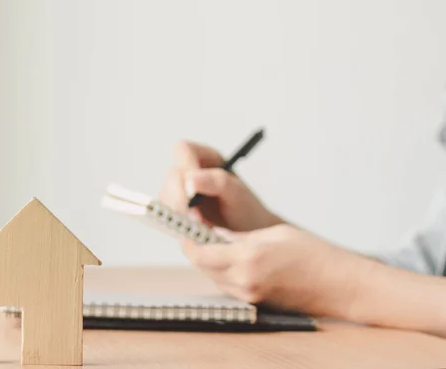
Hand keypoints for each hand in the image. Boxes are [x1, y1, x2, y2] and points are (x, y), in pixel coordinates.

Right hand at [159, 140, 282, 231]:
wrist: (249, 234)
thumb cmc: (247, 210)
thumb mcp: (238, 193)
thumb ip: (217, 182)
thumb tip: (190, 179)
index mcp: (206, 158)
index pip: (183, 150)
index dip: (184, 167)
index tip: (193, 191)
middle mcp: (190, 171)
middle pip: (171, 175)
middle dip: (180, 197)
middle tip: (194, 216)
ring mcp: (181, 191)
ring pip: (166, 195)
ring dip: (179, 212)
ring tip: (201, 224)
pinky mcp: (176, 210)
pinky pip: (167, 213)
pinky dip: (178, 222)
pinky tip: (194, 229)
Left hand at [181, 224, 375, 316]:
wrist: (339, 285)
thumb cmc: (312, 253)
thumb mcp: (272, 233)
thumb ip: (238, 236)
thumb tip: (214, 234)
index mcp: (247, 258)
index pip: (199, 252)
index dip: (189, 238)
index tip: (188, 225)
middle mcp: (243, 280)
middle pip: (202, 266)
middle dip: (196, 248)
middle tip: (198, 230)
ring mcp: (249, 294)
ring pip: (213, 277)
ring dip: (209, 261)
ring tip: (215, 242)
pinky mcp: (255, 302)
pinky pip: (228, 285)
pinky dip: (223, 271)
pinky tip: (232, 258)